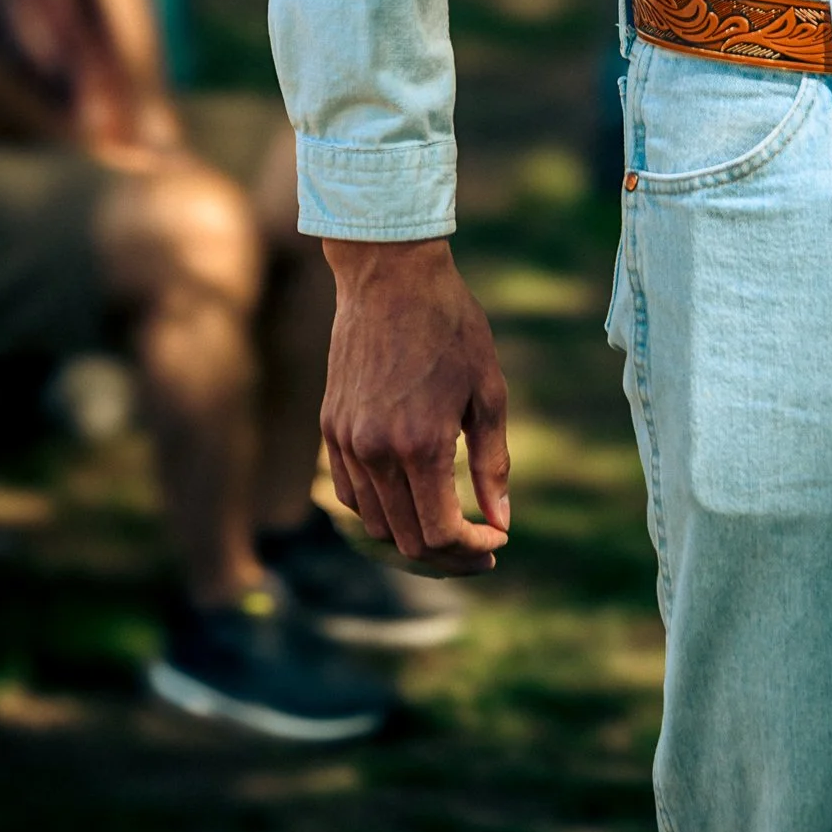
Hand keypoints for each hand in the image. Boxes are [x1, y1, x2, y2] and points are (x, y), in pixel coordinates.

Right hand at [320, 238, 510, 570]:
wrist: (390, 277)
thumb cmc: (451, 327)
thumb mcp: (488, 391)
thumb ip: (493, 463)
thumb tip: (501, 523)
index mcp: (421, 444)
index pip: (440, 533)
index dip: (472, 550)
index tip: (496, 541)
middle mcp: (376, 452)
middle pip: (406, 540)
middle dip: (448, 554)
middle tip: (480, 545)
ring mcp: (347, 442)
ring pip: (375, 524)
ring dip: (412, 536)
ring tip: (448, 525)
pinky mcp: (330, 429)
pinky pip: (351, 494)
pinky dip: (380, 510)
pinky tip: (410, 496)